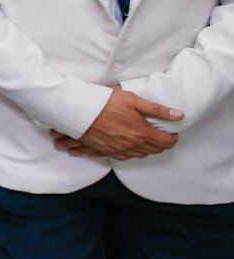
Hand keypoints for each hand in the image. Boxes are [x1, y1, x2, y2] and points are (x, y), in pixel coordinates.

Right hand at [65, 85, 180, 159]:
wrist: (79, 111)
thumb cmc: (105, 103)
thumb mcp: (134, 100)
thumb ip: (158, 110)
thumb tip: (178, 115)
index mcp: (143, 134)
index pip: (167, 142)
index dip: (173, 136)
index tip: (170, 129)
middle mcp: (133, 146)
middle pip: (155, 150)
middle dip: (161, 141)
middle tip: (158, 130)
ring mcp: (120, 150)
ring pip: (141, 155)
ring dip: (147, 147)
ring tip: (144, 135)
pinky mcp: (108, 151)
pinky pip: (125, 157)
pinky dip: (131, 152)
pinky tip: (129, 144)